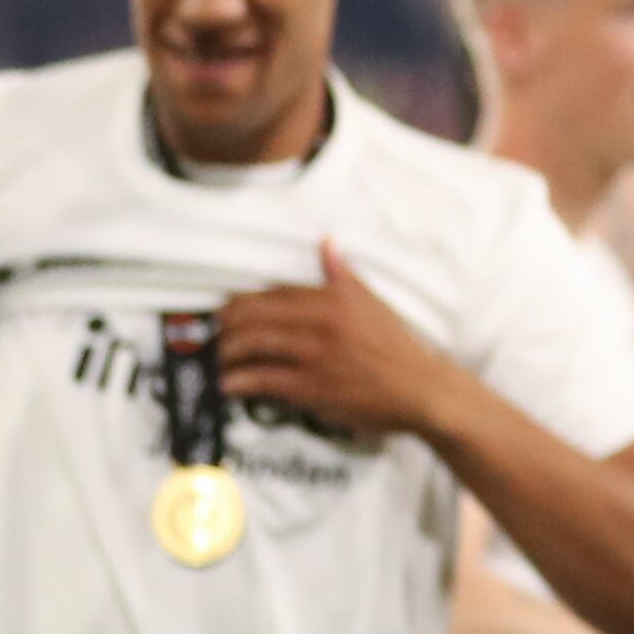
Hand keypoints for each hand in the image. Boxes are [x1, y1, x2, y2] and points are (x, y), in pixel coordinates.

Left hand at [217, 240, 456, 438]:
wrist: (420, 389)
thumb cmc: (397, 347)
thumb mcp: (372, 303)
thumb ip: (343, 275)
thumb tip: (327, 243)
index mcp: (332, 299)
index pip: (273, 293)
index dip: (242, 302)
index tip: (226, 309)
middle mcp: (319, 322)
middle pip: (253, 316)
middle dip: (224, 325)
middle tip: (212, 334)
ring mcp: (313, 355)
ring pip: (252, 346)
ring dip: (225, 353)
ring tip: (215, 359)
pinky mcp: (311, 386)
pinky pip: (263, 380)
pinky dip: (240, 382)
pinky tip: (228, 385)